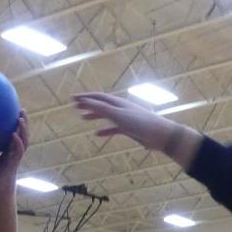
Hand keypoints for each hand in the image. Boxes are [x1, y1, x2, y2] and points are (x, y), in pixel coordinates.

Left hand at [0, 110, 28, 182]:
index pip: (18, 131)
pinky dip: (17, 142)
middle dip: (25, 121)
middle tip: (22, 109)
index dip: (19, 122)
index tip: (16, 109)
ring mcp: (17, 156)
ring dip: (24, 129)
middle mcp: (17, 150)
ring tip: (21, 118)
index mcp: (13, 148)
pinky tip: (13, 134)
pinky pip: (19, 150)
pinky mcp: (15, 162)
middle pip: (24, 133)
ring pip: (25, 140)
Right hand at [73, 92, 198, 163]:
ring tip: (82, 118)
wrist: (160, 135)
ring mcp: (124, 118)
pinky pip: (113, 128)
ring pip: (105, 115)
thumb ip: (102, 108)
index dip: (85, 97)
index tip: (72, 98)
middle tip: (74, 106)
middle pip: (100, 104)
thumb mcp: (118, 115)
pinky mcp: (129, 129)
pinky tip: (97, 134)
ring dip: (94, 116)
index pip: (98, 97)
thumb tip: (86, 101)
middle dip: (87, 104)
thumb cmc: (140, 123)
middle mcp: (120, 108)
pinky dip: (104, 130)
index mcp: (118, 103)